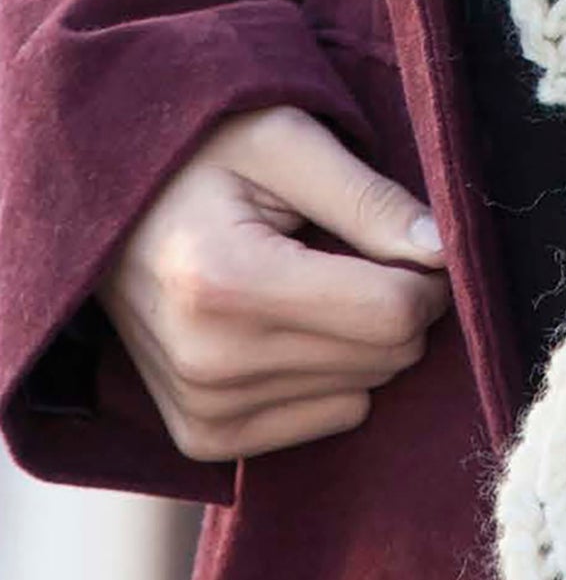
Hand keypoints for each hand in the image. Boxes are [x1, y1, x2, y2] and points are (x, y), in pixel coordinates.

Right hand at [97, 104, 450, 462]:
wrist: (105, 206)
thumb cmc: (202, 155)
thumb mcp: (285, 141)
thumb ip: (369, 197)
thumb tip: (446, 252)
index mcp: (227, 282)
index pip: (391, 314)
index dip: (426, 274)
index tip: (409, 238)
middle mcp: (209, 363)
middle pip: (384, 358)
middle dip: (398, 304)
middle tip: (358, 252)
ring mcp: (201, 410)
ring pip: (364, 393)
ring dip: (363, 340)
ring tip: (311, 282)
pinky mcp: (203, 438)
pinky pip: (328, 420)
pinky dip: (332, 375)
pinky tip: (289, 325)